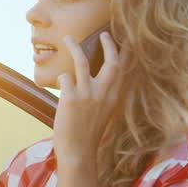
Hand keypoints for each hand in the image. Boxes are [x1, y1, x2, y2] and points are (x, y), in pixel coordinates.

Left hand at [55, 31, 121, 164]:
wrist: (78, 152)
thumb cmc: (88, 134)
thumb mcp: (104, 113)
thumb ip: (104, 95)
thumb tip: (101, 79)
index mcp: (114, 98)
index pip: (124, 70)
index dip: (127, 53)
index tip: (128, 40)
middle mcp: (104, 94)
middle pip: (111, 62)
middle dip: (109, 45)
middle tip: (104, 34)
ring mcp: (87, 95)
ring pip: (82, 62)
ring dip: (74, 47)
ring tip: (68, 38)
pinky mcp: (70, 98)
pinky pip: (64, 77)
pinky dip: (61, 77)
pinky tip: (59, 83)